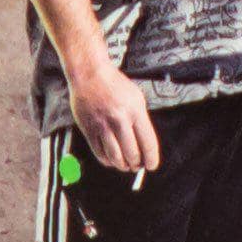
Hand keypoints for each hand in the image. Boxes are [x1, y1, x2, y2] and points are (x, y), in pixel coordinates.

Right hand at [68, 57, 161, 172]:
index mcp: (135, 111)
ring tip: (126, 165)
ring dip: (122, 165)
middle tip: (138, 166)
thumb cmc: (115, 85)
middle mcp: (120, 120)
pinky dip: (107, 161)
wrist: (90, 75)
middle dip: (137, 164)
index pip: (148, 143)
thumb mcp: (137, 99)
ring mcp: (103, 126)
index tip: (152, 165)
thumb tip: (145, 146)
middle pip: (132, 154)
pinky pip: (99, 153)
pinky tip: (112, 160)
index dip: (151, 159)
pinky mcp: (89, 129)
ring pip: (115, 157)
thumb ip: (141, 121)